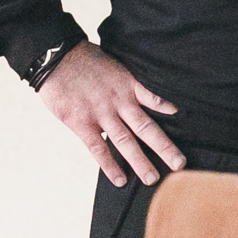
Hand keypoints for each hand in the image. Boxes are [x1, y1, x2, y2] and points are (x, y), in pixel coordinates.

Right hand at [38, 41, 185, 186]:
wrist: (55, 58)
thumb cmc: (84, 60)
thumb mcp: (113, 65)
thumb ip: (128, 83)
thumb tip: (142, 97)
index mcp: (128, 85)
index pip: (153, 100)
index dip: (167, 110)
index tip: (183, 120)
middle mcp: (118, 102)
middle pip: (145, 127)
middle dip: (163, 147)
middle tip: (180, 165)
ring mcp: (100, 114)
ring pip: (124, 141)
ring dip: (139, 161)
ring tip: (152, 179)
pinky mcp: (81, 123)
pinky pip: (98, 148)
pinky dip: (110, 164)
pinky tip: (120, 179)